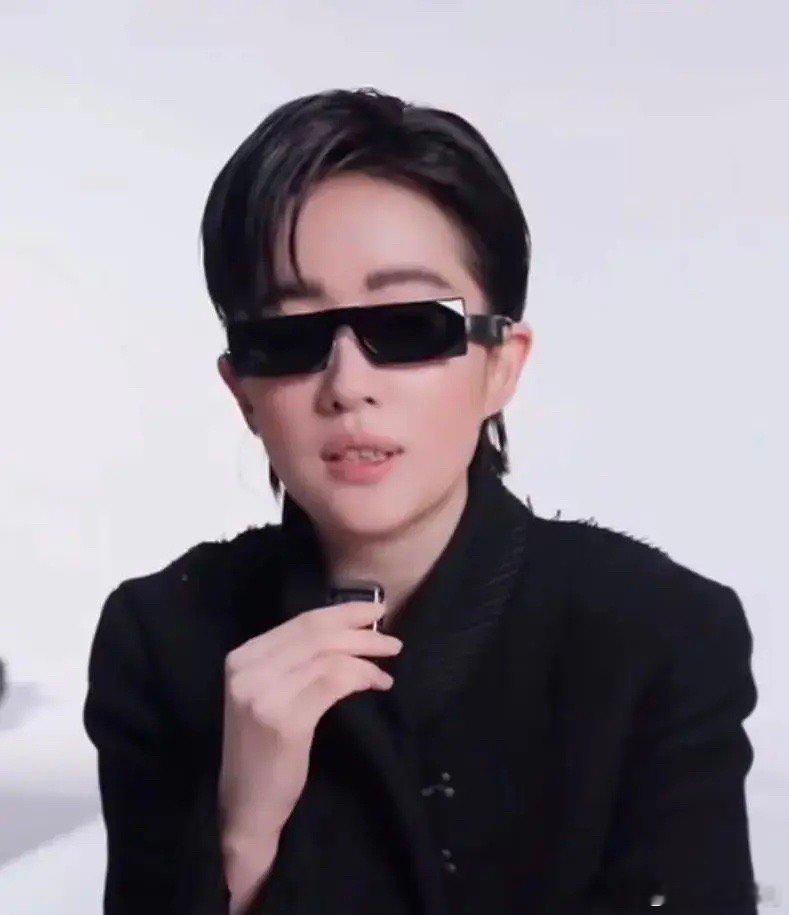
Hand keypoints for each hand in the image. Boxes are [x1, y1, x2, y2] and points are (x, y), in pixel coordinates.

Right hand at [218, 599, 402, 843]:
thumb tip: (346, 631)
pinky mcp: (284, 721)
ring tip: (388, 665)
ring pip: (328, 658)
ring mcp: (263, 695)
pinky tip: (378, 684)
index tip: (375, 611)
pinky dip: (362, 678)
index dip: (343, 612)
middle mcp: (248, 671)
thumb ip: (292, 662)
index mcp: (242, 657)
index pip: (300, 622)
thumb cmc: (263, 748)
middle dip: (360, 632)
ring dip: (366, 658)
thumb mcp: (269, 694)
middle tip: (392, 638)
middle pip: (316, 635)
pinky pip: (333, 684)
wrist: (246, 804)